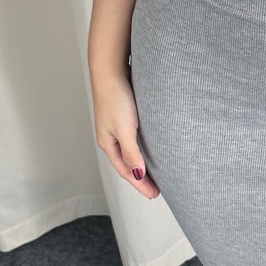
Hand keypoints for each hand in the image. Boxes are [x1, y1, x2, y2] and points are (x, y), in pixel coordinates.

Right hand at [92, 71, 160, 199]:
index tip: (154, 195)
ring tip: (155, 175)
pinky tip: (151, 150)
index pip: (126, 171)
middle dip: (141, 178)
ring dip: (142, 164)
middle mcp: (111, 138)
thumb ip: (131, 153)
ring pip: (131, 152)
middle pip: (127, 164)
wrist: (111, 70)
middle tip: (156, 190)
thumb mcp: (125, 129)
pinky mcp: (125, 117)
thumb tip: (138, 175)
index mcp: (108, 143)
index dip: (140, 184)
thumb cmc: (116, 98)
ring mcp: (117, 127)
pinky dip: (142, 149)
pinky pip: (134, 140)